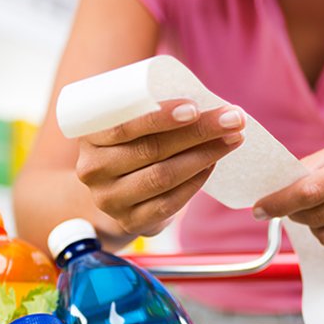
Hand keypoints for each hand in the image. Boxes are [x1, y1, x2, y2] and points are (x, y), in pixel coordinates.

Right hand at [76, 100, 245, 235]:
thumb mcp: (129, 125)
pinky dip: (196, 182)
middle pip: (152, 150)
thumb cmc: (131, 145)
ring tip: (232, 138)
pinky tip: (213, 164)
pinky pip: (170, 203)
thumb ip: (151, 111)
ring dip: (204, 155)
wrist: (115, 193)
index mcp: (89, 137)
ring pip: (164, 176)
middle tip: (233, 119)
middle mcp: (93, 170)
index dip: (160, 118)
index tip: (196, 107)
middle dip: (198, 132)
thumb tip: (207, 101)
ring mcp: (110, 200)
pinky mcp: (131, 222)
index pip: (125, 126)